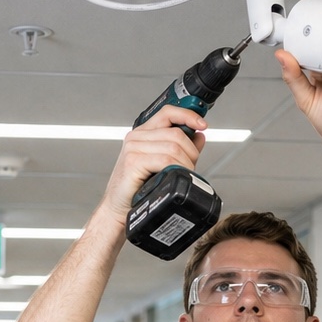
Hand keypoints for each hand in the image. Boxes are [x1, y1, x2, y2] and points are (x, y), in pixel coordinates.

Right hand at [98, 104, 206, 220]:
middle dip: (191, 151)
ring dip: (186, 163)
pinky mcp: (133, 161)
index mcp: (143, 134)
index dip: (187, 115)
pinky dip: (177, 168)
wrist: (118, 209)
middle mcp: (136, 137)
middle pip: (176, 133)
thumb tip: (199, 135)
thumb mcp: (162, 164)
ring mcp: (133, 148)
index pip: (168, 113)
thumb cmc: (137, 189)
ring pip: (173, 147)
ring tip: (184, 175)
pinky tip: (175, 176)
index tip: (202, 124)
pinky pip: (165, 160)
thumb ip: (181, 148)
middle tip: (192, 166)